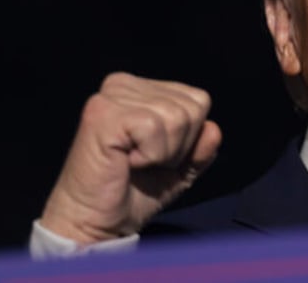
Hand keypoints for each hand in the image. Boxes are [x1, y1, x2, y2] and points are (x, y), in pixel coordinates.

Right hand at [39, 72, 221, 243]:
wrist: (94, 224)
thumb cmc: (131, 194)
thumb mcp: (180, 169)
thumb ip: (201, 148)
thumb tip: (213, 129)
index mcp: (142, 89)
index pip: (198, 100)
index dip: (189, 138)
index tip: (158, 156)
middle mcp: (125, 84)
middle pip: (192, 107)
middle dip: (178, 146)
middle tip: (145, 162)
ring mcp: (112, 96)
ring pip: (177, 117)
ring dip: (163, 153)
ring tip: (134, 162)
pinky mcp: (103, 114)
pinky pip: (155, 127)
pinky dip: (150, 155)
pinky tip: (126, 161)